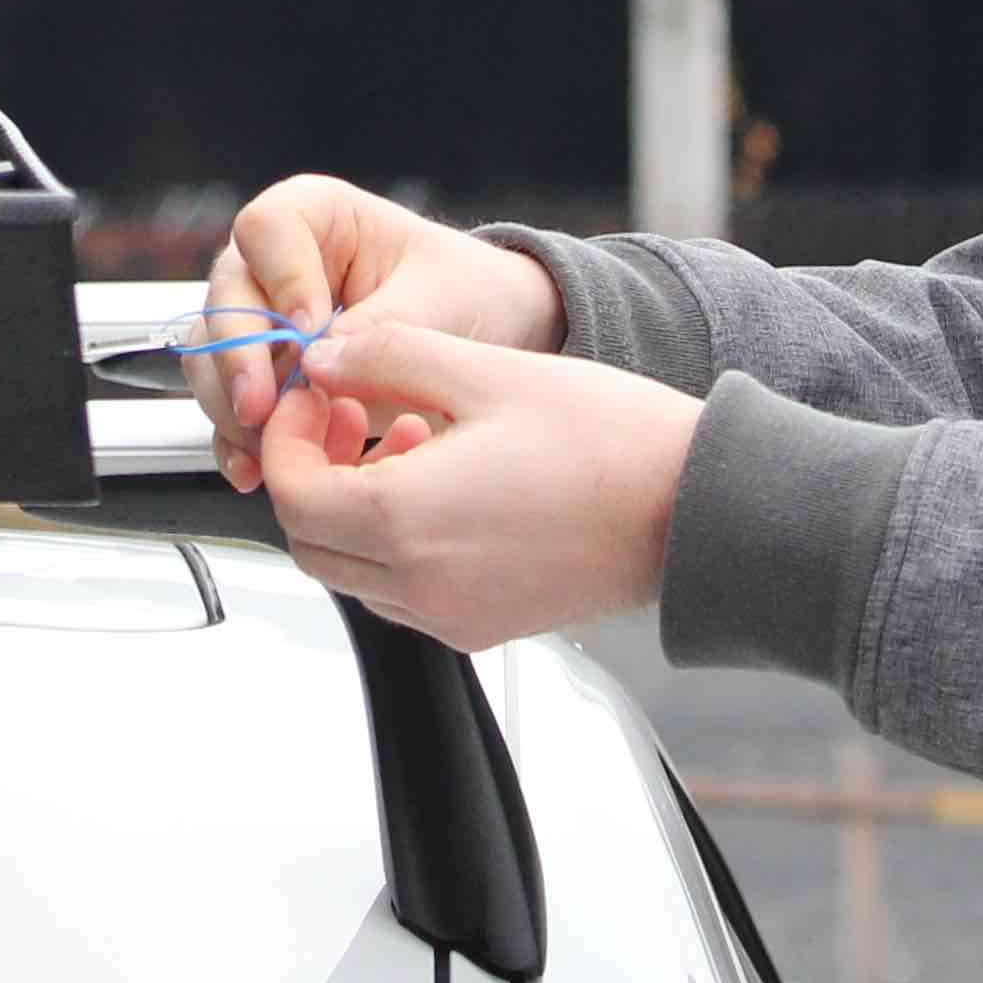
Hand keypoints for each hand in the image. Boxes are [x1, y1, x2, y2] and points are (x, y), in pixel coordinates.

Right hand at [196, 175, 565, 490]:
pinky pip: (225, 404)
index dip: (281, 279)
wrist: (485, 334)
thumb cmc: (465, 292)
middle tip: (264, 407)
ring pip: (211, 355)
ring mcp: (261, 321)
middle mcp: (273, 263)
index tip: (310, 326)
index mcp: (315, 216)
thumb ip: (378, 330)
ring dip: (232, 406)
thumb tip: (316, 368)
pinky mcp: (263, 375)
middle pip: (226, 298)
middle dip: (240, 359)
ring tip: (271, 446)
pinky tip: (254, 470)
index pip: (267, 230)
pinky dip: (234, 440)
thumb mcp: (437, 302)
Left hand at [260, 320, 699, 652]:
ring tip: (411, 434)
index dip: (287, 435)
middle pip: (309, 540)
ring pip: (350, 570)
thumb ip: (386, 357)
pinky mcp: (481, 626)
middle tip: (349, 413)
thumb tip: (321, 360)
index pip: (291, 492)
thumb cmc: (609, 440)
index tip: (315, 395)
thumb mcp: (485, 370)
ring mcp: (451, 615)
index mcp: (407, 520)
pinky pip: (400, 591)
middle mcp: (419, 585)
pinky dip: (395, 540)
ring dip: (354, 504)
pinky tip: (445, 479)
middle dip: (311, 472)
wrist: (695, 509)